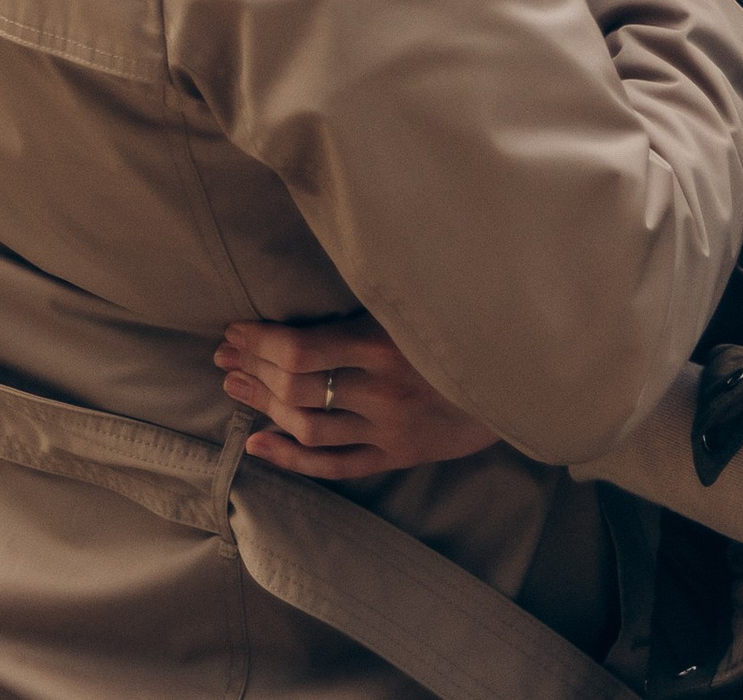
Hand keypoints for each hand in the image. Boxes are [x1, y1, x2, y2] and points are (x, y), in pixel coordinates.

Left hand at [216, 311, 496, 481]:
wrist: (520, 374)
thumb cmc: (465, 322)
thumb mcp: (418, 300)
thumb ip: (371, 298)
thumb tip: (316, 278)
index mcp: (384, 343)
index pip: (301, 349)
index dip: (260, 341)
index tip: (234, 329)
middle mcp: (382, 390)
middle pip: (297, 388)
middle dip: (253, 370)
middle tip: (222, 357)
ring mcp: (388, 428)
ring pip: (308, 426)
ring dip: (263, 406)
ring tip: (233, 388)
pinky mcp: (397, 455)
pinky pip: (334, 465)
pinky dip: (291, 458)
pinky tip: (257, 445)